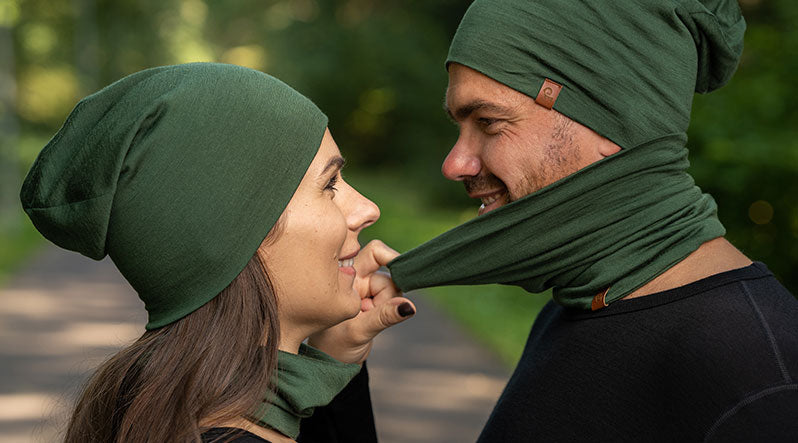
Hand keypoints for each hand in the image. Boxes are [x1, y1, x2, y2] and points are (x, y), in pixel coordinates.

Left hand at [308, 240, 415, 363]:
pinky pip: (392, 298)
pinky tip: (373, 322)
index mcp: (345, 275)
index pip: (374, 253)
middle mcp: (355, 277)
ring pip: (392, 286)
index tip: (402, 274)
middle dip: (389, 289)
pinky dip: (390, 310)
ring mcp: (365, 289)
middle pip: (386, 269)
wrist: (330, 361)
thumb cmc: (333, 345)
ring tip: (369, 320)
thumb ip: (384, 317)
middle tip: (376, 309)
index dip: (390, 257)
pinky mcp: (375, 301)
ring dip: (388, 304)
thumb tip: (409, 306)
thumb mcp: (358, 332)